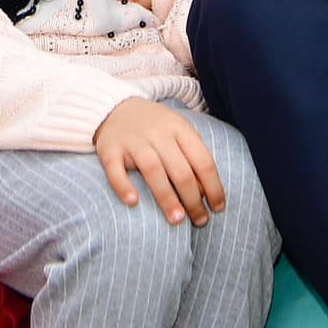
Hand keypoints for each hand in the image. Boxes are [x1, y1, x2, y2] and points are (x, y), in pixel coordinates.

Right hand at [94, 97, 225, 225]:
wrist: (115, 107)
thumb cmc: (155, 127)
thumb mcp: (178, 131)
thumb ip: (191, 155)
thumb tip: (206, 193)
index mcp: (179, 128)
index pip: (202, 160)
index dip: (213, 186)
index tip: (218, 208)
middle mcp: (157, 133)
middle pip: (180, 169)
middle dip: (193, 199)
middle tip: (200, 220)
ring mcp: (132, 140)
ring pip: (152, 170)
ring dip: (166, 197)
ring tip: (177, 219)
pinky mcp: (110, 149)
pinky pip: (115, 169)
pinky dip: (123, 185)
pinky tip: (133, 202)